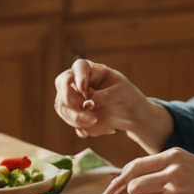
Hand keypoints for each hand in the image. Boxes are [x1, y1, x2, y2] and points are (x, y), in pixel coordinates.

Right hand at [53, 59, 173, 152]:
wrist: (131, 116)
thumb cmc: (128, 97)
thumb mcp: (121, 93)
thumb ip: (104, 95)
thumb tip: (87, 103)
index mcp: (92, 70)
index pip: (79, 66)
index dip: (78, 77)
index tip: (84, 90)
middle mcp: (79, 82)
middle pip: (63, 84)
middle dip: (70, 99)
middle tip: (87, 110)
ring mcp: (74, 98)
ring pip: (62, 105)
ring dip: (75, 116)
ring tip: (95, 121)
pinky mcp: (75, 113)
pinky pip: (69, 120)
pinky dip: (80, 126)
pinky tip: (94, 127)